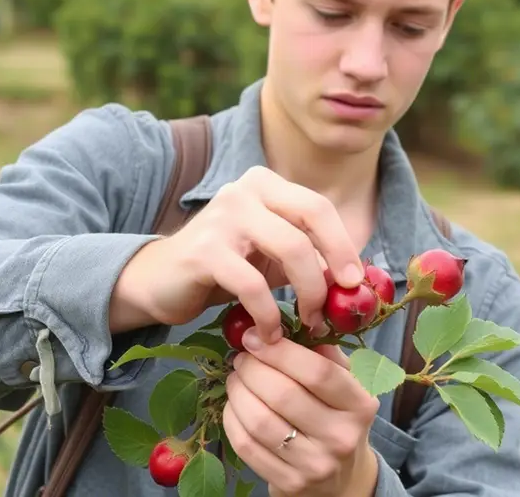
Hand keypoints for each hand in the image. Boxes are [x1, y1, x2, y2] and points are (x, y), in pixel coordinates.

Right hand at [110, 165, 364, 337]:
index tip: (357, 283)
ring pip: (290, 249)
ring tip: (306, 324)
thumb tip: (359, 280)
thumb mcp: (270, 255)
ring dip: (307, 294)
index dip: (343, 244)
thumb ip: (307, 255)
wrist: (160, 281)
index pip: (318, 207)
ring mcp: (223, 217)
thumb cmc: (226, 268)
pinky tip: (269, 335)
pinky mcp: (205, 251)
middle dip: (333, 266)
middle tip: (337, 306)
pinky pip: (253, 284)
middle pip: (310, 219)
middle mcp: (245, 190)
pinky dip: (269, 315)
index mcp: (265, 184)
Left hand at [223, 328, 379, 496]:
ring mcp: (315, 465)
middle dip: (252, 369)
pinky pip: (246, 446)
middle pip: (283, 395)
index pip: (318, 372)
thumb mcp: (346, 385)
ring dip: (238, 393)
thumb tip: (289, 324)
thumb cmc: (338, 418)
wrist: (341, 479)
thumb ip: (325, 355)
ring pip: (260, 421)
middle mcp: (341, 437)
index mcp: (360, 405)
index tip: (255, 337)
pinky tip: (234, 405)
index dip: (280, 352)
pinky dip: (232, 419)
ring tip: (235, 379)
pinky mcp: (289, 484)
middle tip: (241, 358)